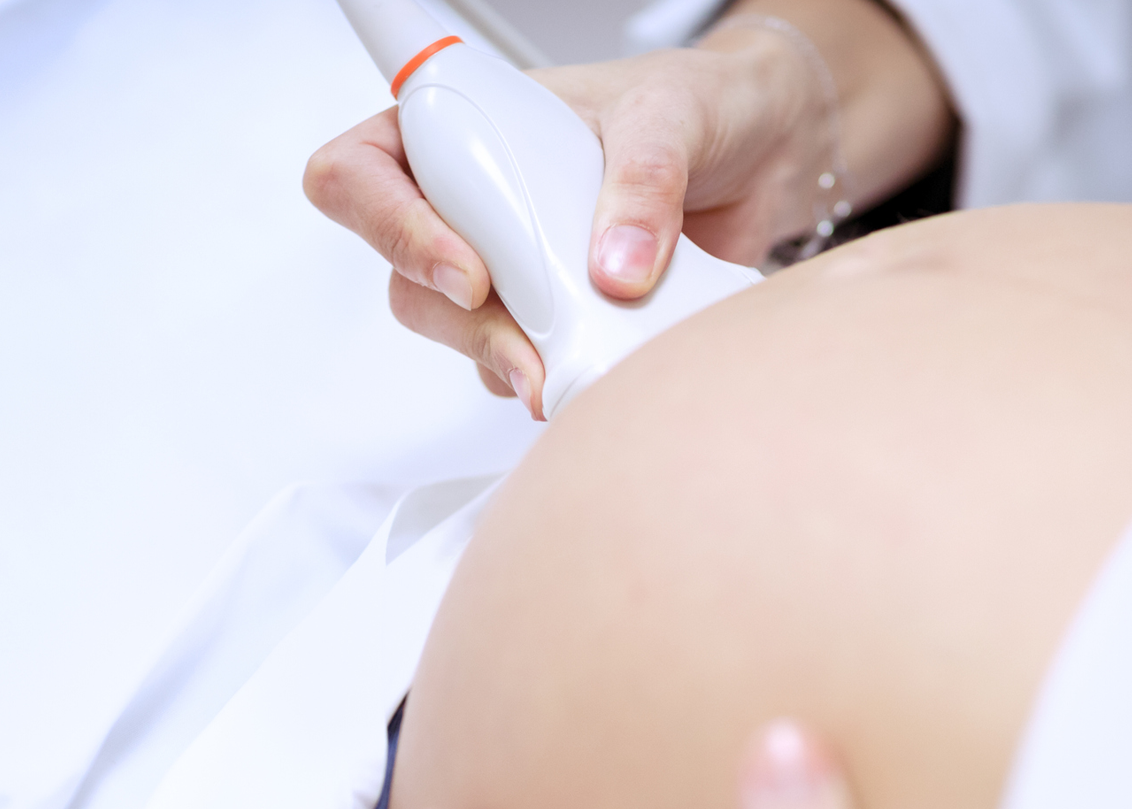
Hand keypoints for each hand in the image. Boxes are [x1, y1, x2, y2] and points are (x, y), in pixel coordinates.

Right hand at [302, 0, 953, 419]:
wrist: (769, 154)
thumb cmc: (703, 108)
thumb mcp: (673, 119)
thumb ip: (644, 181)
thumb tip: (615, 268)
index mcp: (468, 126)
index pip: (362, 170)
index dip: (389, 226)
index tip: (467, 271)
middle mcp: (475, 198)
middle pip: (406, 275)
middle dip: (462, 323)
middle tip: (526, 347)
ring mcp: (512, 263)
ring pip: (457, 329)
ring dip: (502, 360)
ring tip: (564, 372)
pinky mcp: (556, 315)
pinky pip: (522, 363)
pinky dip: (551, 376)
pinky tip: (592, 370)